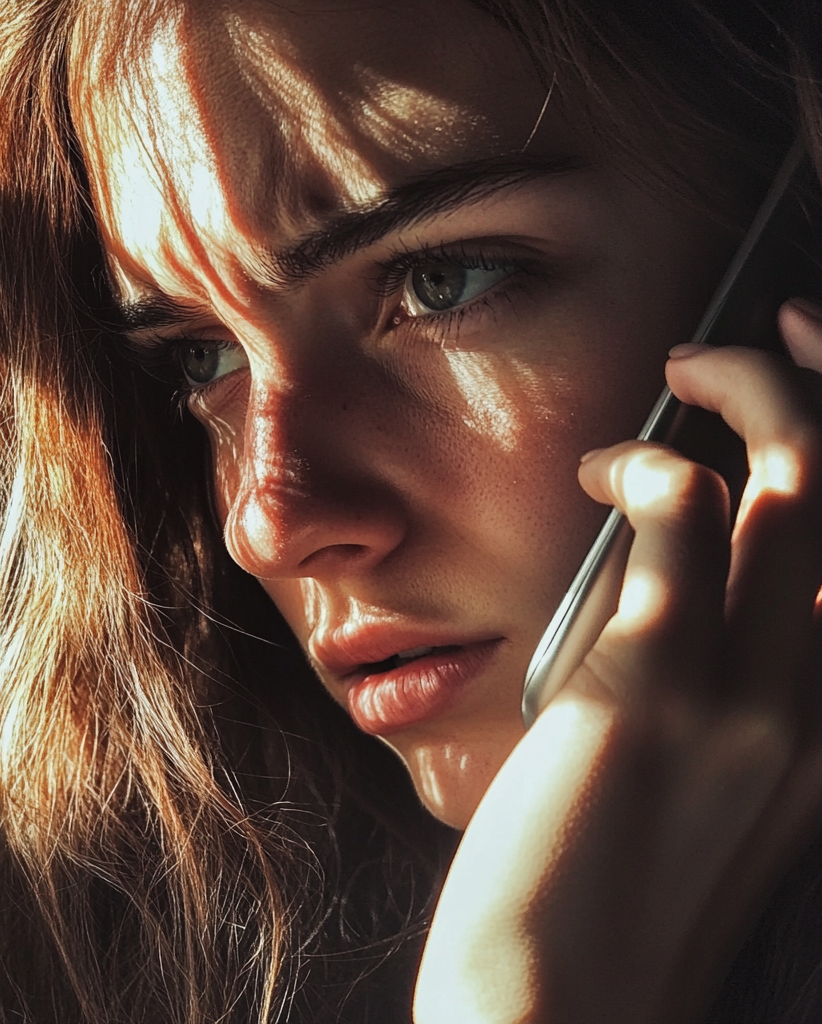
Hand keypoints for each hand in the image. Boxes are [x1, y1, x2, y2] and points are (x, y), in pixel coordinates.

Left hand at [414, 300, 821, 1023]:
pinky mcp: (657, 686)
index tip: (818, 373)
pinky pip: (682, 520)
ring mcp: (756, 696)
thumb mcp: (704, 780)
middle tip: (766, 332)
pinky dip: (649, 461)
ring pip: (803, 484)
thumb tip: (680, 572)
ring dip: (743, 393)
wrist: (562, 1002)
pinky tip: (602, 468)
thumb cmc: (611, 887)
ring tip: (677, 376)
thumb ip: (719, 680)